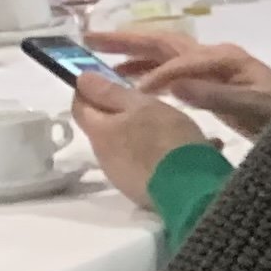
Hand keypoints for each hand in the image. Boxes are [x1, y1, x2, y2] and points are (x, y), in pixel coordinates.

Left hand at [70, 78, 216, 212]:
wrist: (190, 191)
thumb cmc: (165, 140)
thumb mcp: (142, 105)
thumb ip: (111, 92)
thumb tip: (81, 79)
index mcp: (100, 131)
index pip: (80, 106)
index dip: (88, 91)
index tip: (106, 81)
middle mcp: (103, 156)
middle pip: (104, 129)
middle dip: (120, 116)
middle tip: (147, 106)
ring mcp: (121, 177)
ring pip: (125, 148)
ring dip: (141, 137)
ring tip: (172, 133)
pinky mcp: (139, 192)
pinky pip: (143, 166)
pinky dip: (156, 156)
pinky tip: (181, 154)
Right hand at [95, 25, 270, 137]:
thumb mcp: (256, 109)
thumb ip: (217, 97)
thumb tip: (175, 86)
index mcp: (226, 58)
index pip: (180, 62)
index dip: (155, 76)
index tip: (134, 93)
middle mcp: (218, 56)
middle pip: (165, 42)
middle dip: (128, 41)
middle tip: (90, 40)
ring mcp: (216, 67)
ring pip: (166, 54)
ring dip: (135, 55)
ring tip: (101, 58)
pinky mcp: (215, 82)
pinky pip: (175, 72)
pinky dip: (151, 73)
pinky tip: (135, 84)